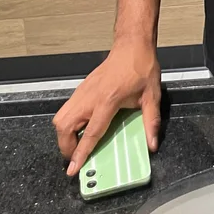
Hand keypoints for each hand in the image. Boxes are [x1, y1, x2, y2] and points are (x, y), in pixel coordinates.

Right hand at [52, 38, 160, 176]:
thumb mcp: (151, 95)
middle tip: (76, 156)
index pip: (90, 132)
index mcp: (107, 100)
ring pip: (61, 117)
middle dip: (66, 146)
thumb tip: (152, 144)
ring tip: (77, 143)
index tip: (72, 169)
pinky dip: (68, 122)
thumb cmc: (141, 67)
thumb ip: (150, 121)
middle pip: (64, 126)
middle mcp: (90, 96)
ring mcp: (83, 91)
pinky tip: (81, 126)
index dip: (80, 153)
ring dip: (65, 134)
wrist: (132, 44)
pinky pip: (67, 109)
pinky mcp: (82, 88)